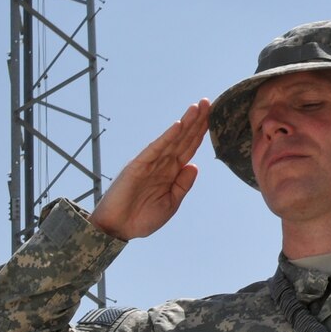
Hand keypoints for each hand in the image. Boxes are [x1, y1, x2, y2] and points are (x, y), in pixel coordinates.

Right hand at [90, 100, 210, 240]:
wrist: (117, 229)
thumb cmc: (141, 219)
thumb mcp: (170, 204)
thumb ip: (182, 186)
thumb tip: (194, 165)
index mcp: (171, 173)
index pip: (189, 149)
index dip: (200, 133)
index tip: (213, 117)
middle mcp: (162, 164)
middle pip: (183, 139)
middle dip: (196, 121)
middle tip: (208, 102)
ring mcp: (150, 163)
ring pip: (172, 139)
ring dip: (185, 123)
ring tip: (197, 107)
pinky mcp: (137, 165)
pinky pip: (155, 149)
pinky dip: (167, 137)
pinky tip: (178, 125)